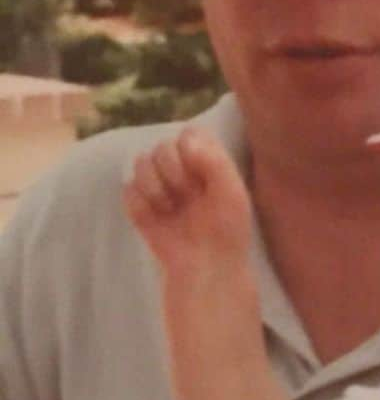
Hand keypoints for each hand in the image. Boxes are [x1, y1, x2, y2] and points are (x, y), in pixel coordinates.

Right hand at [124, 127, 253, 276]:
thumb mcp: (232, 193)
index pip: (190, 133)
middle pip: (162, 146)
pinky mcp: (139, 205)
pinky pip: (127, 189)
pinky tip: (157, 219)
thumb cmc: (228, 229)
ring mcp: (159, 185)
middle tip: (189, 195)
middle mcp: (181, 168)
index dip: (191, 149)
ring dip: (156, 186)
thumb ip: (214, 161)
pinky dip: (141, 204)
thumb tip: (184, 140)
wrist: (207, 265)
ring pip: (141, 162)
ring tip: (172, 208)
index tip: (201, 172)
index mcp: (206, 161)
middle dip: (174, 171)